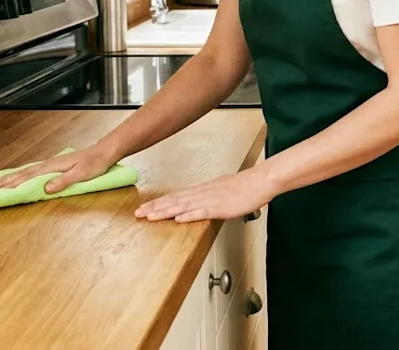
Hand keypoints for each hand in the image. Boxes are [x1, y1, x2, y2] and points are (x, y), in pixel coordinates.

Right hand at [0, 143, 120, 194]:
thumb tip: (45, 189)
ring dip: (10, 177)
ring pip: (25, 171)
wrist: (104, 152)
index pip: (26, 176)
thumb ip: (63, 181)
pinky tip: (18, 177)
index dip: (10, 184)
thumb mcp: (81, 174)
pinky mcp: (54, 166)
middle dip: (4, 180)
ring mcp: (50, 164)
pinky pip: (32, 171)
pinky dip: (21, 175)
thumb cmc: (94, 163)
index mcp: (51, 166)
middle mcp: (48, 164)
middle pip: (22, 173)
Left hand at [136, 166, 275, 222]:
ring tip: (150, 216)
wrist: (260, 181)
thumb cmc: (246, 186)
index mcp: (203, 190)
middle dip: (155, 207)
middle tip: (138, 213)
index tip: (146, 207)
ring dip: (165, 211)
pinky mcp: (221, 207)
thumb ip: (211, 197)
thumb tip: (202, 203)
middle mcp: (203, 193)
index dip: (159, 203)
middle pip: (175, 200)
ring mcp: (211, 200)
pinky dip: (189, 215)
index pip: (176, 196)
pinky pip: (202, 212)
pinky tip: (178, 219)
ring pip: (183, 206)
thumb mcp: (223, 190)